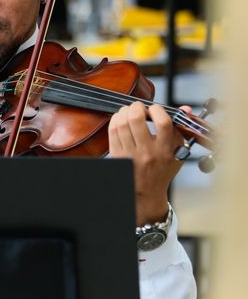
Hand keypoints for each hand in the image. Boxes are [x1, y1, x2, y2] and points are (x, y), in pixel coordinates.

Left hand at [108, 102, 188, 224]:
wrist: (146, 192)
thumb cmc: (163, 170)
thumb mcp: (178, 151)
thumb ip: (181, 128)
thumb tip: (185, 108)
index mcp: (165, 150)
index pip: (163, 123)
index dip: (157, 110)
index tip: (155, 109)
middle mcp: (147, 152)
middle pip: (136, 119)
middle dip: (137, 106)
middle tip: (139, 107)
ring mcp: (130, 153)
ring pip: (122, 123)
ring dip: (124, 111)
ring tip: (129, 111)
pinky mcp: (117, 154)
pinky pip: (112, 131)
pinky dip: (115, 120)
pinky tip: (120, 119)